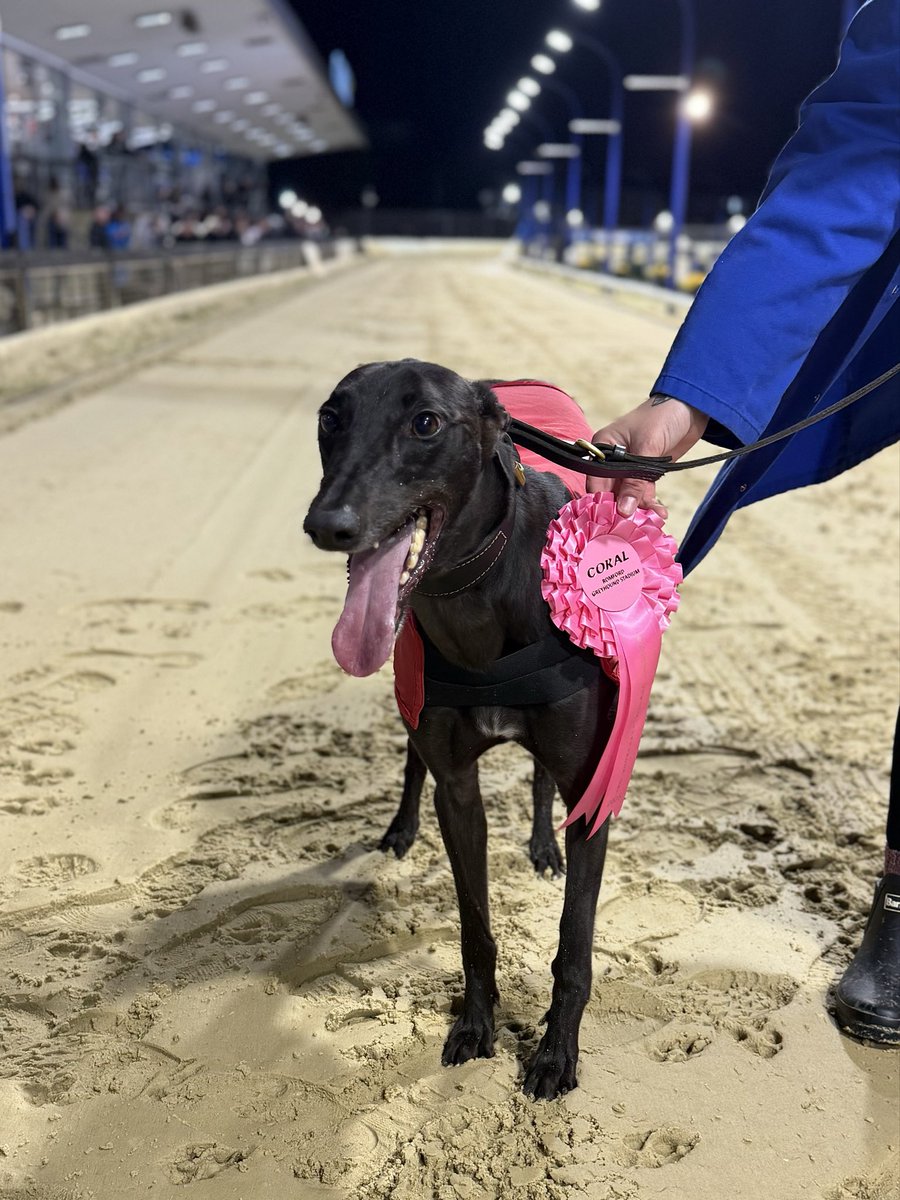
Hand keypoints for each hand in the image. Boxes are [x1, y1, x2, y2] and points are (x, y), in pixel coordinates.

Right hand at [587, 395, 708, 517]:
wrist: (692, 407)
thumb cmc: (663, 417)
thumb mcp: (648, 448)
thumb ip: (635, 482)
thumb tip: (624, 510)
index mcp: (603, 446)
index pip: (595, 481)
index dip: (601, 503)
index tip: (609, 523)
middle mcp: (611, 459)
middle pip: (610, 492)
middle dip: (621, 509)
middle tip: (631, 528)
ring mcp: (628, 467)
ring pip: (627, 496)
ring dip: (639, 509)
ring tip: (652, 520)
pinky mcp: (645, 472)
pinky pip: (642, 493)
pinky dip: (650, 504)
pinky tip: (660, 513)